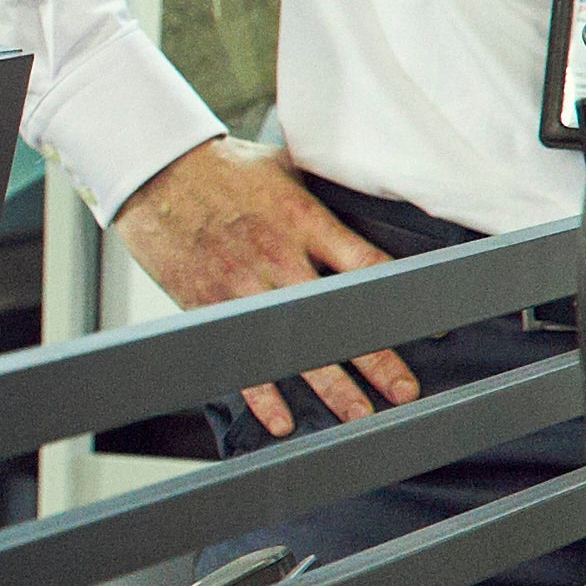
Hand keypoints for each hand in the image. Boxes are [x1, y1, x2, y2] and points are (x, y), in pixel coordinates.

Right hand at [110, 139, 424, 438]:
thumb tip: (366, 193)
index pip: (366, 263)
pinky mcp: (208, 303)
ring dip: (329, 384)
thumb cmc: (221, 168)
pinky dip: (259, 392)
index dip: (401, 298)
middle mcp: (277, 255)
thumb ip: (321, 190)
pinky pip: (239, 354)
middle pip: (337, 316)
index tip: (431, 325)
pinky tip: (280, 419)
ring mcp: (242, 284)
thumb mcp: (281, 166)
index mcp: (303, 220)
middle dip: (375, 357)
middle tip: (404, 390)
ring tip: (357, 413)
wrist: (154, 171)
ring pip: (293, 343)